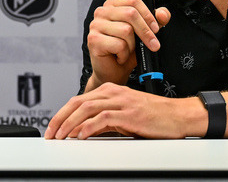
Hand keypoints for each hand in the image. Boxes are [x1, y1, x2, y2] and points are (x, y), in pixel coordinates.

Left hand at [44, 82, 199, 139]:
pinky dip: (89, 126)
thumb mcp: (124, 116)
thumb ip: (104, 120)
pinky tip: (81, 135)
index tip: (52, 128)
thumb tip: (83, 131)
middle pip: (78, 102)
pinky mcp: (129, 113)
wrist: (177, 116)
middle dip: (60, 118)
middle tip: (50, 133)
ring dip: (70, 124)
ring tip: (61, 136)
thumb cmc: (153, 116)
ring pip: (87, 109)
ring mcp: (121, 102)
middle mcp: (113, 93)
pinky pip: (103, 118)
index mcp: (110, 91)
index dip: (62, 114)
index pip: (78, 100)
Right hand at [85, 0, 170, 87]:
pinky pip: (119, 44)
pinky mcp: (94, 40)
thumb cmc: (125, 50)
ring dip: (132, 45)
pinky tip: (119, 56)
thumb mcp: (144, 33)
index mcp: (113, 5)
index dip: (147, 14)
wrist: (113, 71)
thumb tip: (163, 13)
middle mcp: (102, 12)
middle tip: (153, 44)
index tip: (156, 29)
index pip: (133, 0)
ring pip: (126, 30)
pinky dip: (124, 54)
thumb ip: (156, 20)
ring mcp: (95, 25)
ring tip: (127, 50)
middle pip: (130, 14)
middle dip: (145, 32)